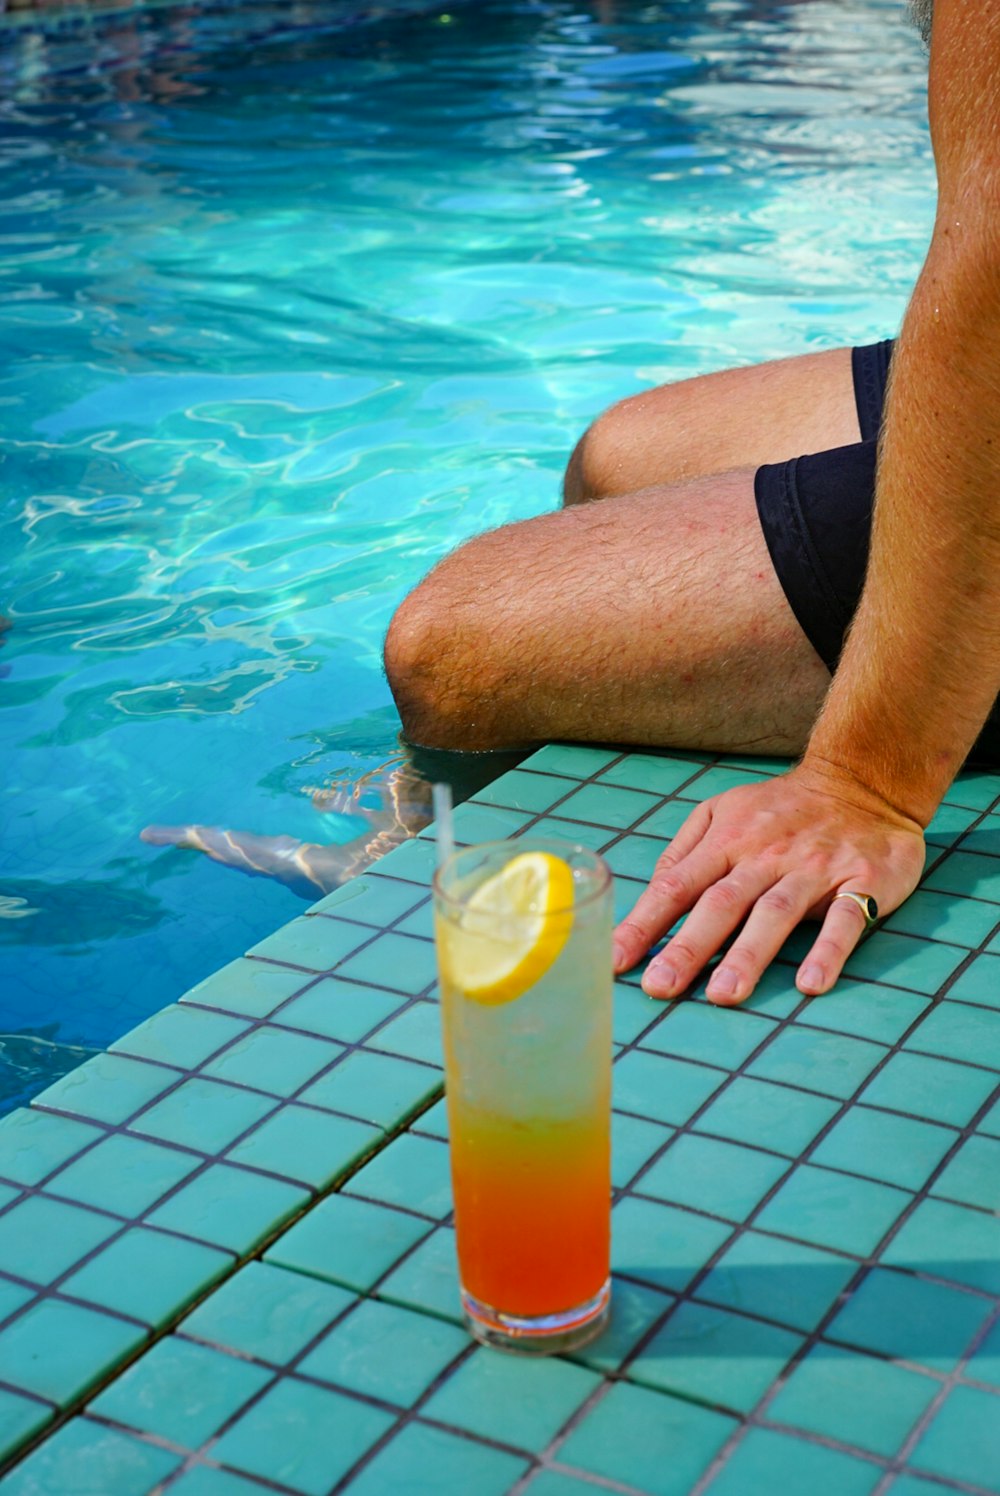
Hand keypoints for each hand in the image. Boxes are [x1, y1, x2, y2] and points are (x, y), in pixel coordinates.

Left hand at [613, 762, 926, 1005]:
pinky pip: (845, 917)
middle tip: (660, 987)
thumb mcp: (723, 810)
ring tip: (723, 993)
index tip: (616, 960)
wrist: (863, 782)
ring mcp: (813, 867)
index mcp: (727, 840)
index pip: (677, 885)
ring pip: (776, 912)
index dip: (644, 923)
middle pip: (721, 903)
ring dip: (749, 954)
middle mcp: (766, 854)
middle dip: (688, 946)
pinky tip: (810, 983)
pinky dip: (828, 951)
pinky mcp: (861, 880)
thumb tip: (653, 893)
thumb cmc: (782, 809)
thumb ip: (685, 850)